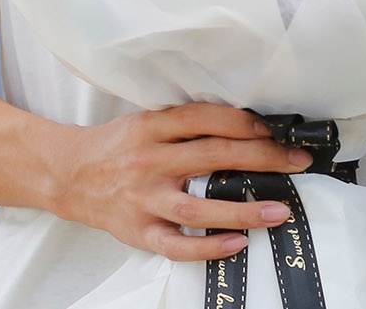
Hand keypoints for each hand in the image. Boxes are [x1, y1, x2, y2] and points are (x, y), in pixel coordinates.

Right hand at [49, 104, 311, 259]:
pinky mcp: (138, 231)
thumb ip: (185, 123)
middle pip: (212, 157)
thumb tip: (244, 125)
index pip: (204, 118)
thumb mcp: (145, 121)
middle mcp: (149, 161)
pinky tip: (237, 244)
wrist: (67, 175)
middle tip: (298, 162)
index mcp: (151, 127)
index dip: (243, 122)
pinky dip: (207, 247)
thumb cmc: (116, 146)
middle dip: (262, 158)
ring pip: (198, 207)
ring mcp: (143, 199)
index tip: (276, 130)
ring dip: (243, 210)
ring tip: (279, 210)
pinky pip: (176, 245)